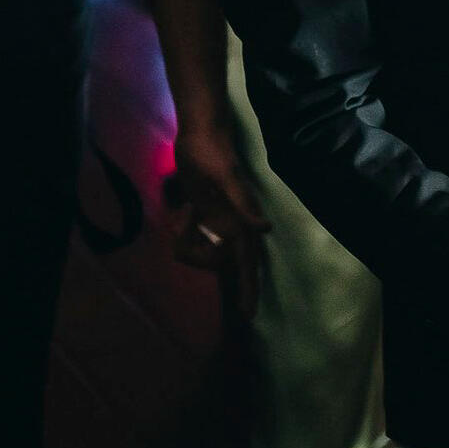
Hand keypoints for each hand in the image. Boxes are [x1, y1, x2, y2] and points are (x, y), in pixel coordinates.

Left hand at [169, 122, 270, 318]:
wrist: (200, 131)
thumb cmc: (214, 151)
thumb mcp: (225, 176)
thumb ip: (244, 203)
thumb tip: (266, 230)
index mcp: (240, 221)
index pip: (248, 262)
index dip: (248, 289)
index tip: (247, 316)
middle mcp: (231, 225)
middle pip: (217, 261)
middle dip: (200, 259)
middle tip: (188, 228)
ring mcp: (217, 220)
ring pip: (200, 250)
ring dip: (187, 242)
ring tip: (183, 215)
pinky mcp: (204, 213)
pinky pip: (190, 236)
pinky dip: (184, 230)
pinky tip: (183, 212)